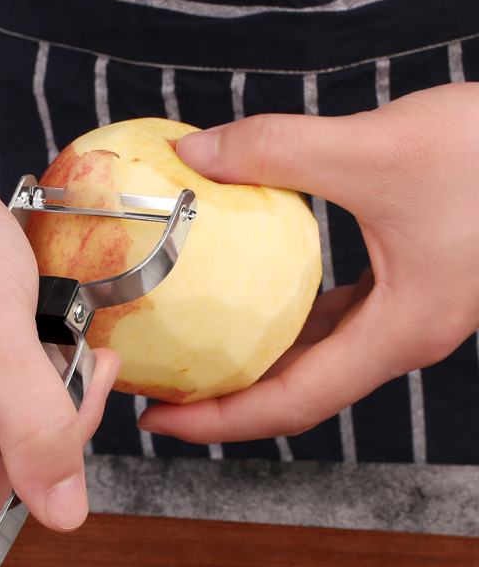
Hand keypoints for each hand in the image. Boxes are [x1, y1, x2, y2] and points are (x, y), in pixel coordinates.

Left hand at [138, 83, 478, 443]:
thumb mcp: (376, 146)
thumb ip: (277, 149)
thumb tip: (196, 153)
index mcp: (401, 331)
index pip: (292, 402)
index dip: (219, 419)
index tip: (158, 420)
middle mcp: (404, 336)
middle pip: (297, 394)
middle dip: (224, 401)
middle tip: (158, 389)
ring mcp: (407, 315)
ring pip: (316, 361)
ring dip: (253, 362)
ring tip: (192, 353)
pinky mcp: (407, 286)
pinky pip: (334, 322)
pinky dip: (287, 321)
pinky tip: (253, 300)